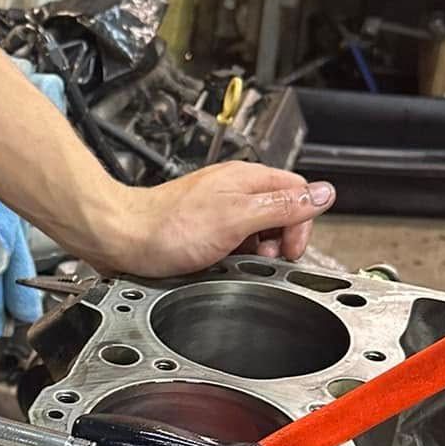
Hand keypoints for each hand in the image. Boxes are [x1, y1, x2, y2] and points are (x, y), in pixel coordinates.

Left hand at [92, 164, 335, 278]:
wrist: (121, 240)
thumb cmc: (167, 228)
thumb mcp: (237, 218)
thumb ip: (282, 206)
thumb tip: (323, 194)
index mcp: (246, 179)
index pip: (298, 191)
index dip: (302, 222)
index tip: (289, 249)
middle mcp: (234, 190)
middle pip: (280, 213)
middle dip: (278, 241)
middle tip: (262, 259)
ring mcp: (217, 210)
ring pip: (257, 232)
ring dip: (255, 253)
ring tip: (237, 263)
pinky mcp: (202, 231)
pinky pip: (233, 244)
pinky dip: (234, 258)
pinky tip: (220, 266)